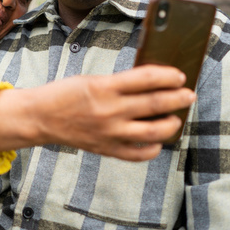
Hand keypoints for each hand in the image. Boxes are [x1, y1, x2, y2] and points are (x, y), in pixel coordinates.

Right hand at [0, 65, 195, 159]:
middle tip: (189, 95)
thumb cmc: (66, 94)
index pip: (147, 79)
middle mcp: (109, 111)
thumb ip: (120, 83)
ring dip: (171, 124)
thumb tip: (153, 85)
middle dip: (178, 98)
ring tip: (177, 118)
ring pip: (153, 132)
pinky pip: (138, 154)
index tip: (180, 75)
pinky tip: (157, 141)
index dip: (169, 76)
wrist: (40, 118)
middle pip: (155, 104)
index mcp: (104, 87)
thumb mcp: (93, 80)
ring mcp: (109, 133)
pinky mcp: (106, 149)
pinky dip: (153, 148)